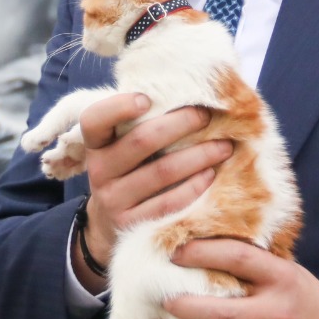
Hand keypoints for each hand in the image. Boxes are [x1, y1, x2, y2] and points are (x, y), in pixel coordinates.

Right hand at [76, 94, 232, 287]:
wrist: (109, 226)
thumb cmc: (126, 171)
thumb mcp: (119, 148)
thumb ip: (138, 124)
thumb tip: (185, 91)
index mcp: (95, 145)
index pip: (95, 120)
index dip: (119, 106)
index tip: (148, 98)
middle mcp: (100, 171)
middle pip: (141, 141)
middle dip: (180, 124)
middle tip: (206, 115)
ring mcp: (114, 201)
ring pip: (161, 172)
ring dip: (198, 155)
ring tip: (224, 146)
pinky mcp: (133, 226)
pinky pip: (170, 203)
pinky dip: (194, 186)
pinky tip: (211, 174)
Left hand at [153, 239, 318, 318]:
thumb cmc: (297, 293)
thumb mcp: (281, 267)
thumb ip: (246, 260)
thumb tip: (192, 245)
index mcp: (280, 277)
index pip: (237, 258)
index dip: (201, 253)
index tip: (175, 253)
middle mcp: (275, 314)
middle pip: (220, 314)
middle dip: (181, 307)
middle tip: (160, 298)